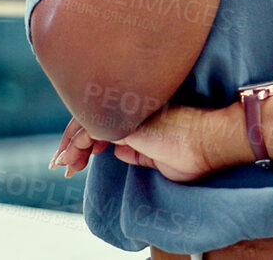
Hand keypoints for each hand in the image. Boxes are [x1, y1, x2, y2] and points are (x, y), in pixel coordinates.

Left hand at [47, 105, 242, 182]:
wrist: (211, 141)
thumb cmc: (194, 153)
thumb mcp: (158, 158)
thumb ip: (136, 152)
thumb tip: (117, 151)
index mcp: (138, 115)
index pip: (104, 122)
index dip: (87, 142)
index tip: (76, 161)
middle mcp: (130, 106)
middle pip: (91, 118)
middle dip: (73, 144)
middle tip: (62, 164)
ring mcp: (127, 108)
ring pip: (87, 121)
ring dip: (71, 147)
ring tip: (63, 166)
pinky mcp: (124, 117)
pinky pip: (90, 128)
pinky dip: (77, 145)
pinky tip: (70, 160)